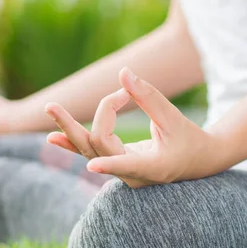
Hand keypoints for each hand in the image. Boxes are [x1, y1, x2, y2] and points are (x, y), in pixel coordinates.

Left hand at [46, 67, 220, 187]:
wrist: (196, 161)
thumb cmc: (189, 138)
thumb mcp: (173, 118)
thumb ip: (148, 97)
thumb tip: (123, 73)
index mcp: (153, 167)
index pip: (127, 165)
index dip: (111, 165)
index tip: (92, 167)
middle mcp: (132, 174)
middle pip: (97, 146)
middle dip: (74, 126)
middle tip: (51, 107)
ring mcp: (120, 170)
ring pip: (89, 149)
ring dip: (69, 128)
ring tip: (50, 108)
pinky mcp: (114, 162)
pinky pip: (90, 152)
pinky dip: (72, 143)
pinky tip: (53, 137)